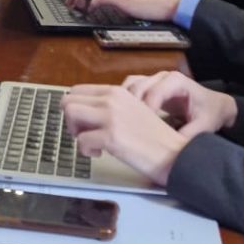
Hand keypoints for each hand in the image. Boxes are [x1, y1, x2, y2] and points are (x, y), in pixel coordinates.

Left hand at [61, 84, 188, 186]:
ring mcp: (110, 117)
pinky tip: (100, 153)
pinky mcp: (111, 136)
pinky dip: (86, 150)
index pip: (77, 90)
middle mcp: (111, 99)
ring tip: (91, 143)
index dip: (75, 108)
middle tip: (84, 134)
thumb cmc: (154, 137)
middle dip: (71, 120)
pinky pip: (81, 141)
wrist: (175, 153)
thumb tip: (83, 112)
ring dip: (75, 132)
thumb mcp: (131, 110)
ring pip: (70, 114)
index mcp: (116, 92)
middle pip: (68, 101)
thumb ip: (110, 107)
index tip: (85, 122)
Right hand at [122, 70, 237, 137]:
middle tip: (128, 128)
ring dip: (124, 102)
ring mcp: (154, 79)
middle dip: (131, 107)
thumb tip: (172, 150)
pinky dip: (124, 100)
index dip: (146, 110)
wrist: (214, 105)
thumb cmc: (209, 113)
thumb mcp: (204, 126)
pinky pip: (130, 89)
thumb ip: (189, 135)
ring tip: (123, 123)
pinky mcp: (148, 86)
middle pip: (138, 86)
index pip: (154, 93)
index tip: (142, 130)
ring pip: (130, 85)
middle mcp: (162, 77)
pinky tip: (123, 117)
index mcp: (176, 81)